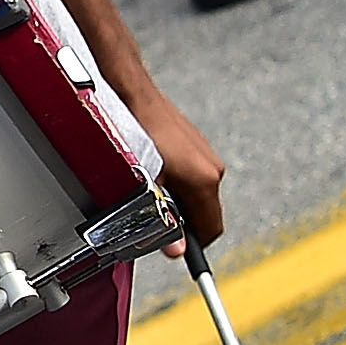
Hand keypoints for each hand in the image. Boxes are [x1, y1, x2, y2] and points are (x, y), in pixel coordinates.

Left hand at [132, 89, 225, 249]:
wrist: (133, 95)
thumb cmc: (139, 133)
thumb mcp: (146, 185)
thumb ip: (162, 219)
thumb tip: (175, 248)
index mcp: (205, 181)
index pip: (212, 229)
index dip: (195, 245)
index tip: (179, 249)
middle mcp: (212, 168)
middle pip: (205, 212)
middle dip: (183, 221)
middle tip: (155, 218)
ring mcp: (205, 154)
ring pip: (197, 193)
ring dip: (177, 200)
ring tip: (151, 190)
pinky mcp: (195, 145)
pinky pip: (192, 175)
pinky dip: (176, 182)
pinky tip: (154, 172)